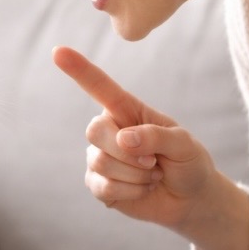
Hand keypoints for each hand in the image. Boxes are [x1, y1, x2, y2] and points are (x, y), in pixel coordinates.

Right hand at [52, 46, 248, 249]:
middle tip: (154, 162)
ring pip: (101, 163)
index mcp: (127, 110)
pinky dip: (131, 192)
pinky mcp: (98, 184)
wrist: (189, 197)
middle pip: (95, 131)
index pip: (100, 87)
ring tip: (153, 175)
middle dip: (127, 152)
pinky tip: (143, 189)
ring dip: (135, 175)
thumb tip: (123, 139)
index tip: (59, 52)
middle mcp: (109, 130)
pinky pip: (104, 187)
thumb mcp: (183, 144)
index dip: (79, 70)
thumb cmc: (187, 161)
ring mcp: (100, 157)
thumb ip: (156, 136)